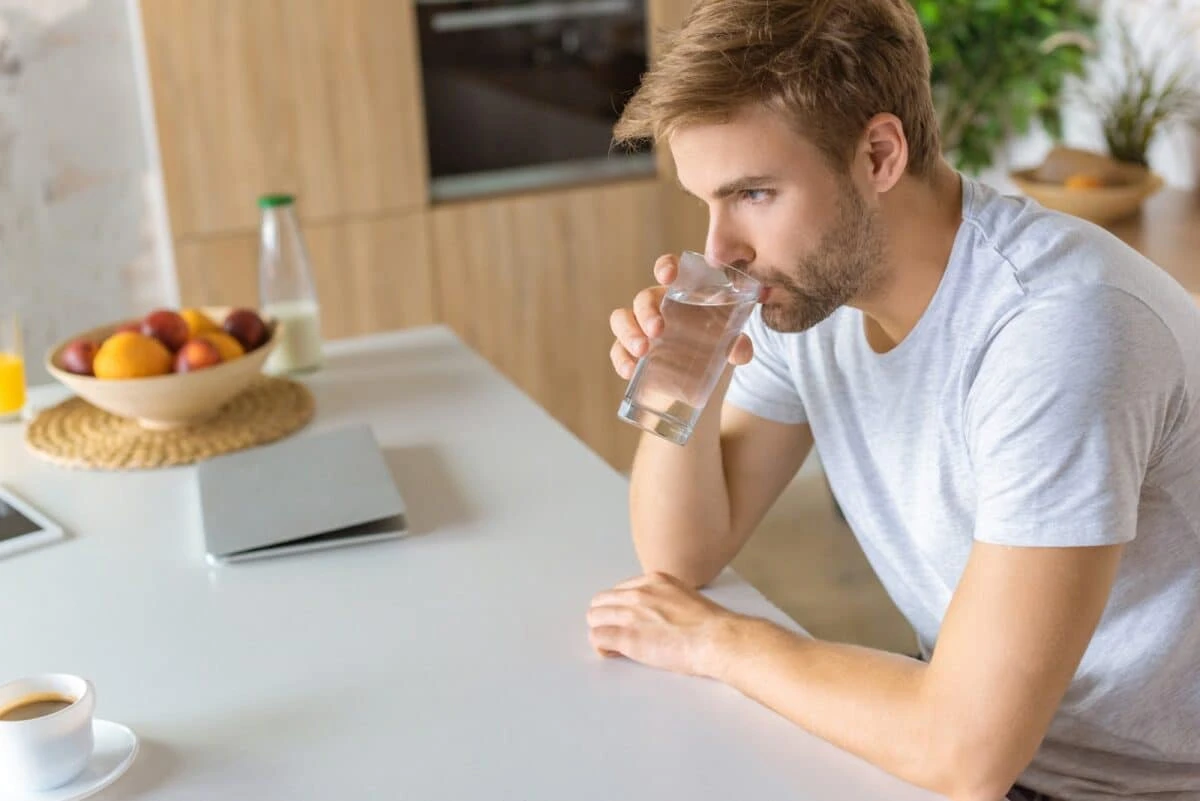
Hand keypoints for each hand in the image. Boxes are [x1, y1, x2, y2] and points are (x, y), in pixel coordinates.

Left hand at [587, 572, 743, 677]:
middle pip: (601, 601)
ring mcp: (631, 614)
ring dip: (602, 631)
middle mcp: (638, 593)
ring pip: (594, 617)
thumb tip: (658, 614)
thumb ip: (665, 599)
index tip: (628, 621)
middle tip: (616, 633)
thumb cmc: (710, 625)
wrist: (717, 639)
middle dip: (605, 618)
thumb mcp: (685, 596)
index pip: (619, 590)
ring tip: (615, 645)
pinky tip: (614, 653)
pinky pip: (597, 637)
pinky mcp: (627, 637)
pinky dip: (602, 646)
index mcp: (654, 580)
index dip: (620, 608)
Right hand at [608, 254, 753, 380]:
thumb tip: (740, 350)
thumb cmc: (712, 348)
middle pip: (643, 298)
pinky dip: (620, 359)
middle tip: (657, 331)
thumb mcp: (729, 346)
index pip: (669, 270)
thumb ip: (738, 345)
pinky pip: (617, 350)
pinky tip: (630, 370)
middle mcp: (657, 306)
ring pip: (621, 318)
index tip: (667, 276)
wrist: (698, 381)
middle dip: (646, 312)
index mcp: (680, 294)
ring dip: (628, 332)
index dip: (665, 267)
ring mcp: (640, 328)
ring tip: (642, 351)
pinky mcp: (630, 352)